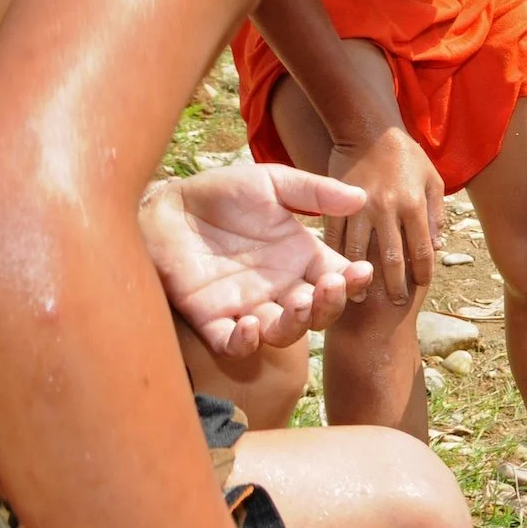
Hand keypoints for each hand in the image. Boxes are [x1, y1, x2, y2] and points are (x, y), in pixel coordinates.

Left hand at [142, 165, 374, 357]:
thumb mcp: (271, 183)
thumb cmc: (220, 193)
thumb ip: (314, 192)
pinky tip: (250, 324)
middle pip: (318, 312)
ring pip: (283, 332)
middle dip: (330, 304)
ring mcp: (248, 305)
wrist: (166, 205)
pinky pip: (233, 345)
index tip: (361, 271)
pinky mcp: (212, 319)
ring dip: (297, 325)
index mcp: (299, 258)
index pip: (338, 278)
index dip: (353, 281)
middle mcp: (280, 287)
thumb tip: (361, 198)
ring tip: (299, 302)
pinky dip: (246, 343)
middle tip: (331, 285)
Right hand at [326, 126, 443, 304]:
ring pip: (360, 254)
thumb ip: (437, 213)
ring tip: (362, 297)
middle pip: (393, 259)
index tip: (422, 286)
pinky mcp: (337, 205)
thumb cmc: (406, 155)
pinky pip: (335, 238)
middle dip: (395, 286)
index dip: (424, 273)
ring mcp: (360, 208)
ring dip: (360, 279)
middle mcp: (388, 209)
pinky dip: (336, 258)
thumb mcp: (433, 179)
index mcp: (414, 204)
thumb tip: (437, 246)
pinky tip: (337, 274)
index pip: (423, 250)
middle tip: (395, 304)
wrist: (369, 130)